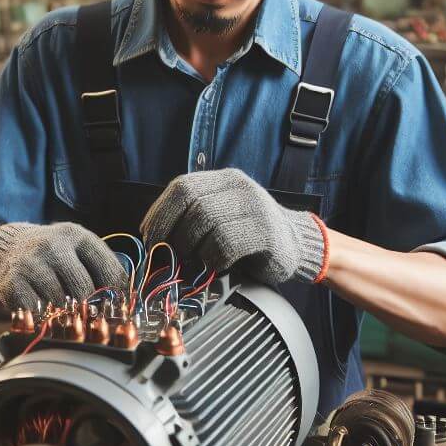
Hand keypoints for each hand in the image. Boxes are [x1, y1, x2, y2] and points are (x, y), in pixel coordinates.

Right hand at [0, 222, 127, 310]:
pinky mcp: (11, 282)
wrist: (9, 248)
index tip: (118, 311)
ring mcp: (30, 263)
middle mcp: (53, 246)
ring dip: (64, 312)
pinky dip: (41, 316)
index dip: (117, 297)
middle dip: (89, 308)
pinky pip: (35, 311)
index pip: (109, 272)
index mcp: (77, 236)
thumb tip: (127, 303)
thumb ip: (103, 269)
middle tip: (89, 318)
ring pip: (59, 303)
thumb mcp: (80, 250)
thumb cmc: (55, 254)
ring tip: (62, 309)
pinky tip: (41, 309)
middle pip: (84, 290)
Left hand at [140, 169, 325, 284]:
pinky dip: (215, 259)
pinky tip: (218, 265)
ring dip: (194, 248)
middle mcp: (239, 187)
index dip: (160, 212)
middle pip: (192, 205)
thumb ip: (192, 217)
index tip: (149, 236)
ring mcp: (255, 207)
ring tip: (197, 261)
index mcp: (223, 180)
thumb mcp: (220, 216)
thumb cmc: (249, 236)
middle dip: (174, 233)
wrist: (296, 244)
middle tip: (170, 255)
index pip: (181, 187)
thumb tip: (152, 236)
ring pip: (208, 222)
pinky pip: (227, 243)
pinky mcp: (266, 232)